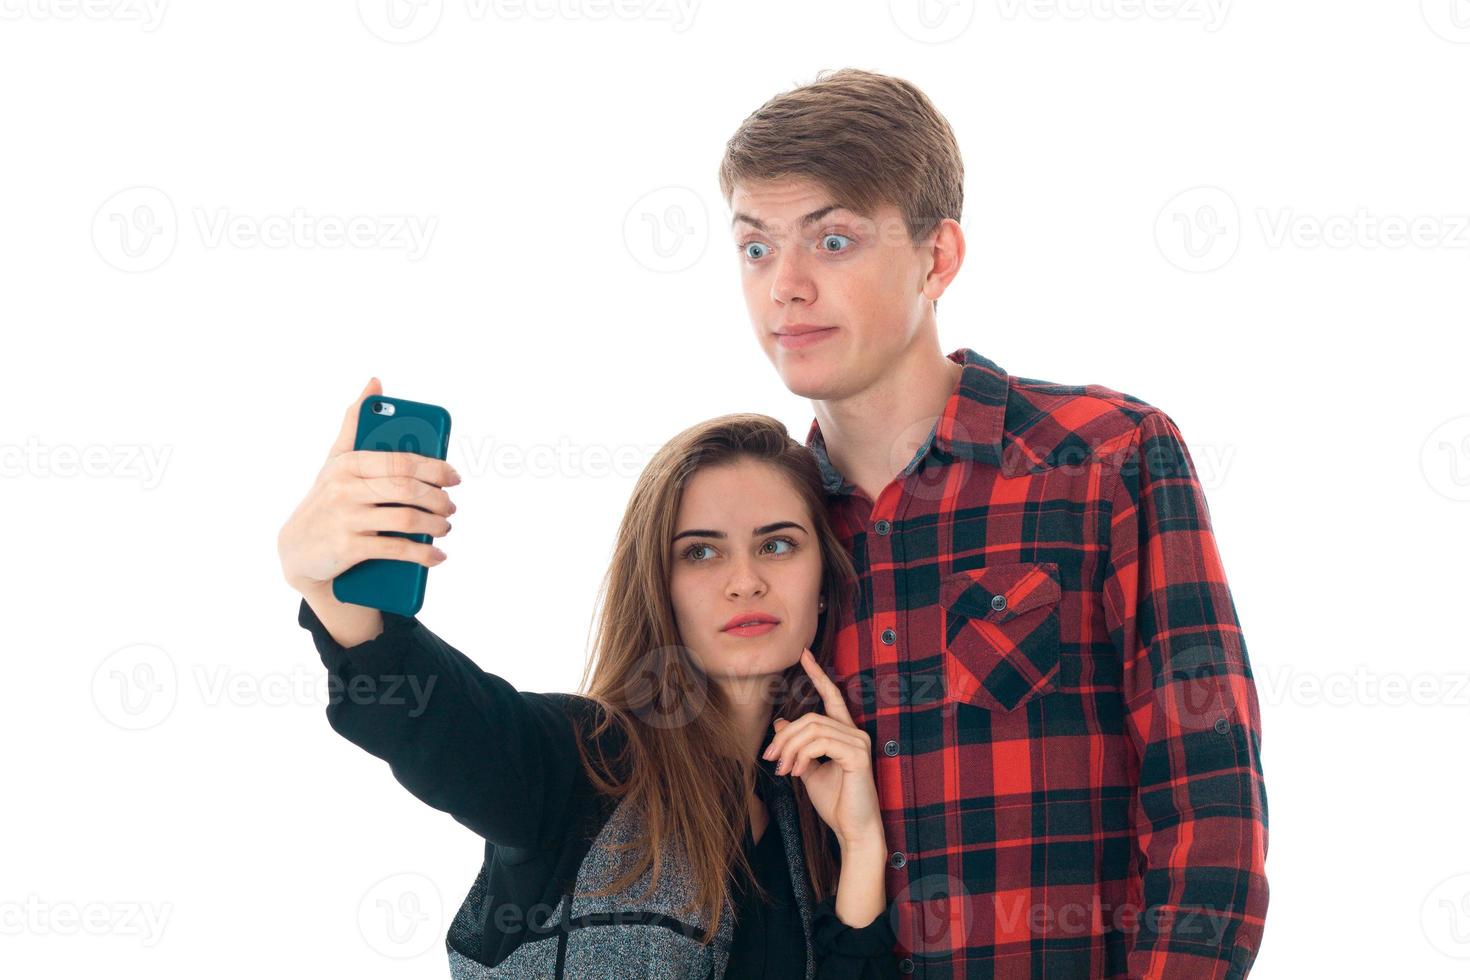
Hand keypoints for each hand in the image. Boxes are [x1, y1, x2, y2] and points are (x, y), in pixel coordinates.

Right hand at [277, 378, 460, 595]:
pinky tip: (437, 556)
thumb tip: (375, 381)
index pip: (402, 461)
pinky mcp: (348, 547)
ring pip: (406, 519)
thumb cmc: (327, 497)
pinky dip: (422, 553)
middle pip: (408, 489)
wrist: (297, 549)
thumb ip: (356, 423)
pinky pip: (396, 548)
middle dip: (438, 499)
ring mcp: (346, 518)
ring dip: (435, 525)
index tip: (454, 477)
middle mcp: (345, 487)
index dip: (435, 469)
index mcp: (349, 462)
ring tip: (445, 527)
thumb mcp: (336, 459)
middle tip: (450, 506)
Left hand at [763, 648, 883, 849]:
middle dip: (785, 737)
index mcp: (846, 733)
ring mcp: (859, 742)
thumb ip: (797, 747)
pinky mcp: (857, 755)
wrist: (852, 830)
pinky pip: (821, 743)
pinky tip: (797, 772)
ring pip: (812, 729)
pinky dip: (802, 756)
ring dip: (790, 749)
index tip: (804, 654)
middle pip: (811, 718)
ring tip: (783, 770)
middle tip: (769, 757)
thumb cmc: (835, 802)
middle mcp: (855, 733)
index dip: (818, 674)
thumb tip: (781, 722)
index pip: (832, 696)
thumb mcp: (807, 770)